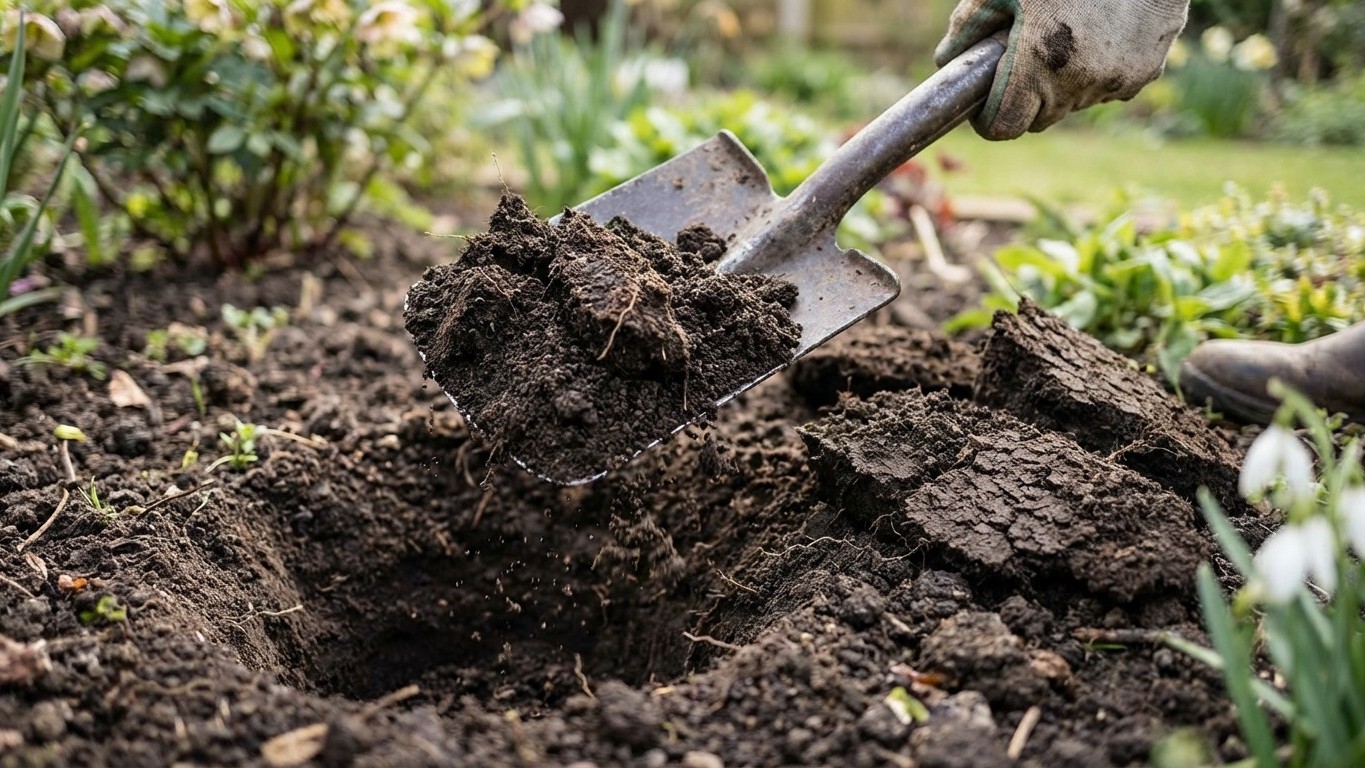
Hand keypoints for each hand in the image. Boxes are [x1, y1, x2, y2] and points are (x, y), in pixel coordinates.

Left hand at [936, 0, 1188, 139]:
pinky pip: (1109, 88)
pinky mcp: (1145, 74)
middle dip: (1025, 98)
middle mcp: (1079, 82)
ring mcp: (1116, 82)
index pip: (1003, 127)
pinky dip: (1098, 72)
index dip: (988, 118)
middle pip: (1038, 119)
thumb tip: (946, 60)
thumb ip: (969, 24)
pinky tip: (1098, 35)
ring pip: (1074, 103)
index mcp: (1039, 63)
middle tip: (1024, 59)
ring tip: (1064, 38)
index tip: (985, 101)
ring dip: (1062, 84)